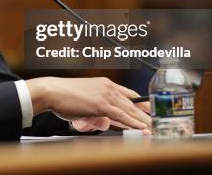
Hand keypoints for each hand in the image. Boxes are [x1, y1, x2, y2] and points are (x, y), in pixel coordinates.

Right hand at [26, 77, 151, 130]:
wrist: (52, 92)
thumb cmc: (64, 97)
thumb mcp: (85, 103)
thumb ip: (98, 112)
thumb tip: (106, 122)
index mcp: (105, 84)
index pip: (129, 94)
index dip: (142, 104)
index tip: (151, 111)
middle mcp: (108, 87)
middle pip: (134, 102)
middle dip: (147, 114)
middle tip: (158, 122)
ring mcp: (106, 94)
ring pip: (130, 109)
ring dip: (144, 120)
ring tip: (155, 128)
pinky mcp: (101, 104)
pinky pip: (122, 115)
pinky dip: (133, 122)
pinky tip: (142, 127)